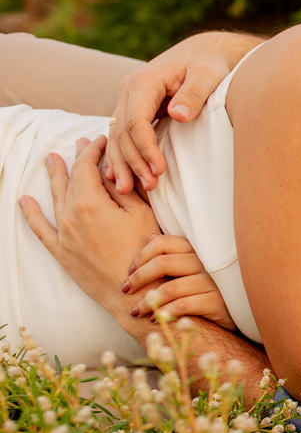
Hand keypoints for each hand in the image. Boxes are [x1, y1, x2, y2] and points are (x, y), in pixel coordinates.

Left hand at [19, 136, 160, 311]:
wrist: (135, 291)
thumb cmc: (144, 253)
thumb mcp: (141, 214)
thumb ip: (122, 190)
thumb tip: (110, 172)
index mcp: (91, 202)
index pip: (87, 167)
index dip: (93, 151)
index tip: (100, 141)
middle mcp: (72, 215)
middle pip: (71, 179)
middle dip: (76, 159)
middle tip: (79, 143)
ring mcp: (64, 234)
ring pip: (55, 198)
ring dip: (54, 177)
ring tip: (51, 160)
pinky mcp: (61, 251)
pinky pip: (40, 229)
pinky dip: (31, 214)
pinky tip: (25, 202)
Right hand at [105, 32, 262, 193]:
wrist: (202, 54)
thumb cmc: (208, 64)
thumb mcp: (207, 75)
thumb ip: (194, 94)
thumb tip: (178, 115)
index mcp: (144, 81)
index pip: (136, 121)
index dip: (146, 148)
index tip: (159, 169)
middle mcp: (129, 91)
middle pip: (122, 132)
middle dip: (134, 161)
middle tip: (150, 186)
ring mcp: (128, 101)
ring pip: (117, 137)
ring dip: (123, 164)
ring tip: (131, 189)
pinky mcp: (132, 110)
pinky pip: (121, 137)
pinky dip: (120, 157)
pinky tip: (120, 178)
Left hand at [125, 234, 235, 329]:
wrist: (232, 316)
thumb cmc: (203, 292)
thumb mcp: (188, 271)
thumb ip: (171, 255)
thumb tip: (151, 237)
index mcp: (194, 251)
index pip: (162, 243)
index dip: (141, 256)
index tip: (129, 272)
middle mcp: (204, 263)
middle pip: (163, 263)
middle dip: (139, 278)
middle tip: (125, 291)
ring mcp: (212, 282)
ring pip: (171, 288)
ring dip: (147, 301)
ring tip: (136, 312)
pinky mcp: (217, 302)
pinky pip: (184, 305)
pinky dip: (165, 312)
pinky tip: (155, 318)